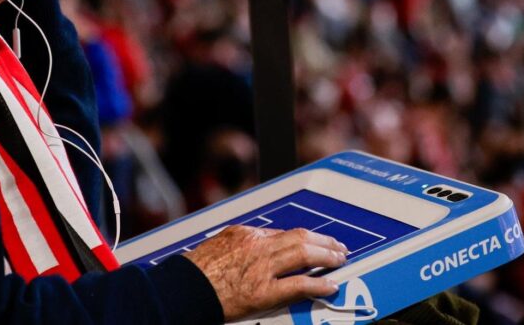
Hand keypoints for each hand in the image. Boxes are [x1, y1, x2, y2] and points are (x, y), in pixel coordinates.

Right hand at [184, 226, 347, 320]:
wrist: (184, 289)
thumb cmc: (197, 271)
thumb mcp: (220, 244)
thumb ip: (243, 243)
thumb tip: (264, 244)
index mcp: (246, 234)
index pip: (285, 232)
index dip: (306, 238)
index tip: (316, 242)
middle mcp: (257, 247)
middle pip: (300, 238)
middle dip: (324, 242)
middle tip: (338, 248)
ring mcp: (261, 269)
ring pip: (304, 255)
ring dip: (327, 257)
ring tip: (339, 260)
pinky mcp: (263, 292)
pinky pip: (298, 285)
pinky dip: (318, 284)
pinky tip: (330, 284)